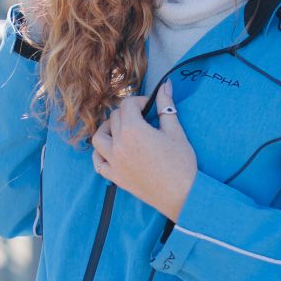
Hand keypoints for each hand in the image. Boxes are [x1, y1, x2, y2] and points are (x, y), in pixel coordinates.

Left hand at [91, 83, 196, 220]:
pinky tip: (111, 151)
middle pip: (114, 118)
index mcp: (133, 130)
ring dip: (107, 130)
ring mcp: (114, 162)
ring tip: (121, 130)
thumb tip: (165, 85)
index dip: (139, 101)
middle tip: (142, 117)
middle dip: (127, 113)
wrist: (182, 195)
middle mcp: (118, 145)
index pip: (127, 105)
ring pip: (98, 138)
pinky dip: (101, 154)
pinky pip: (98, 162)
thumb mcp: (176, 131)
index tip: (150, 106)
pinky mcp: (115, 177)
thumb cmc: (182, 163)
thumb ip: (166, 106)